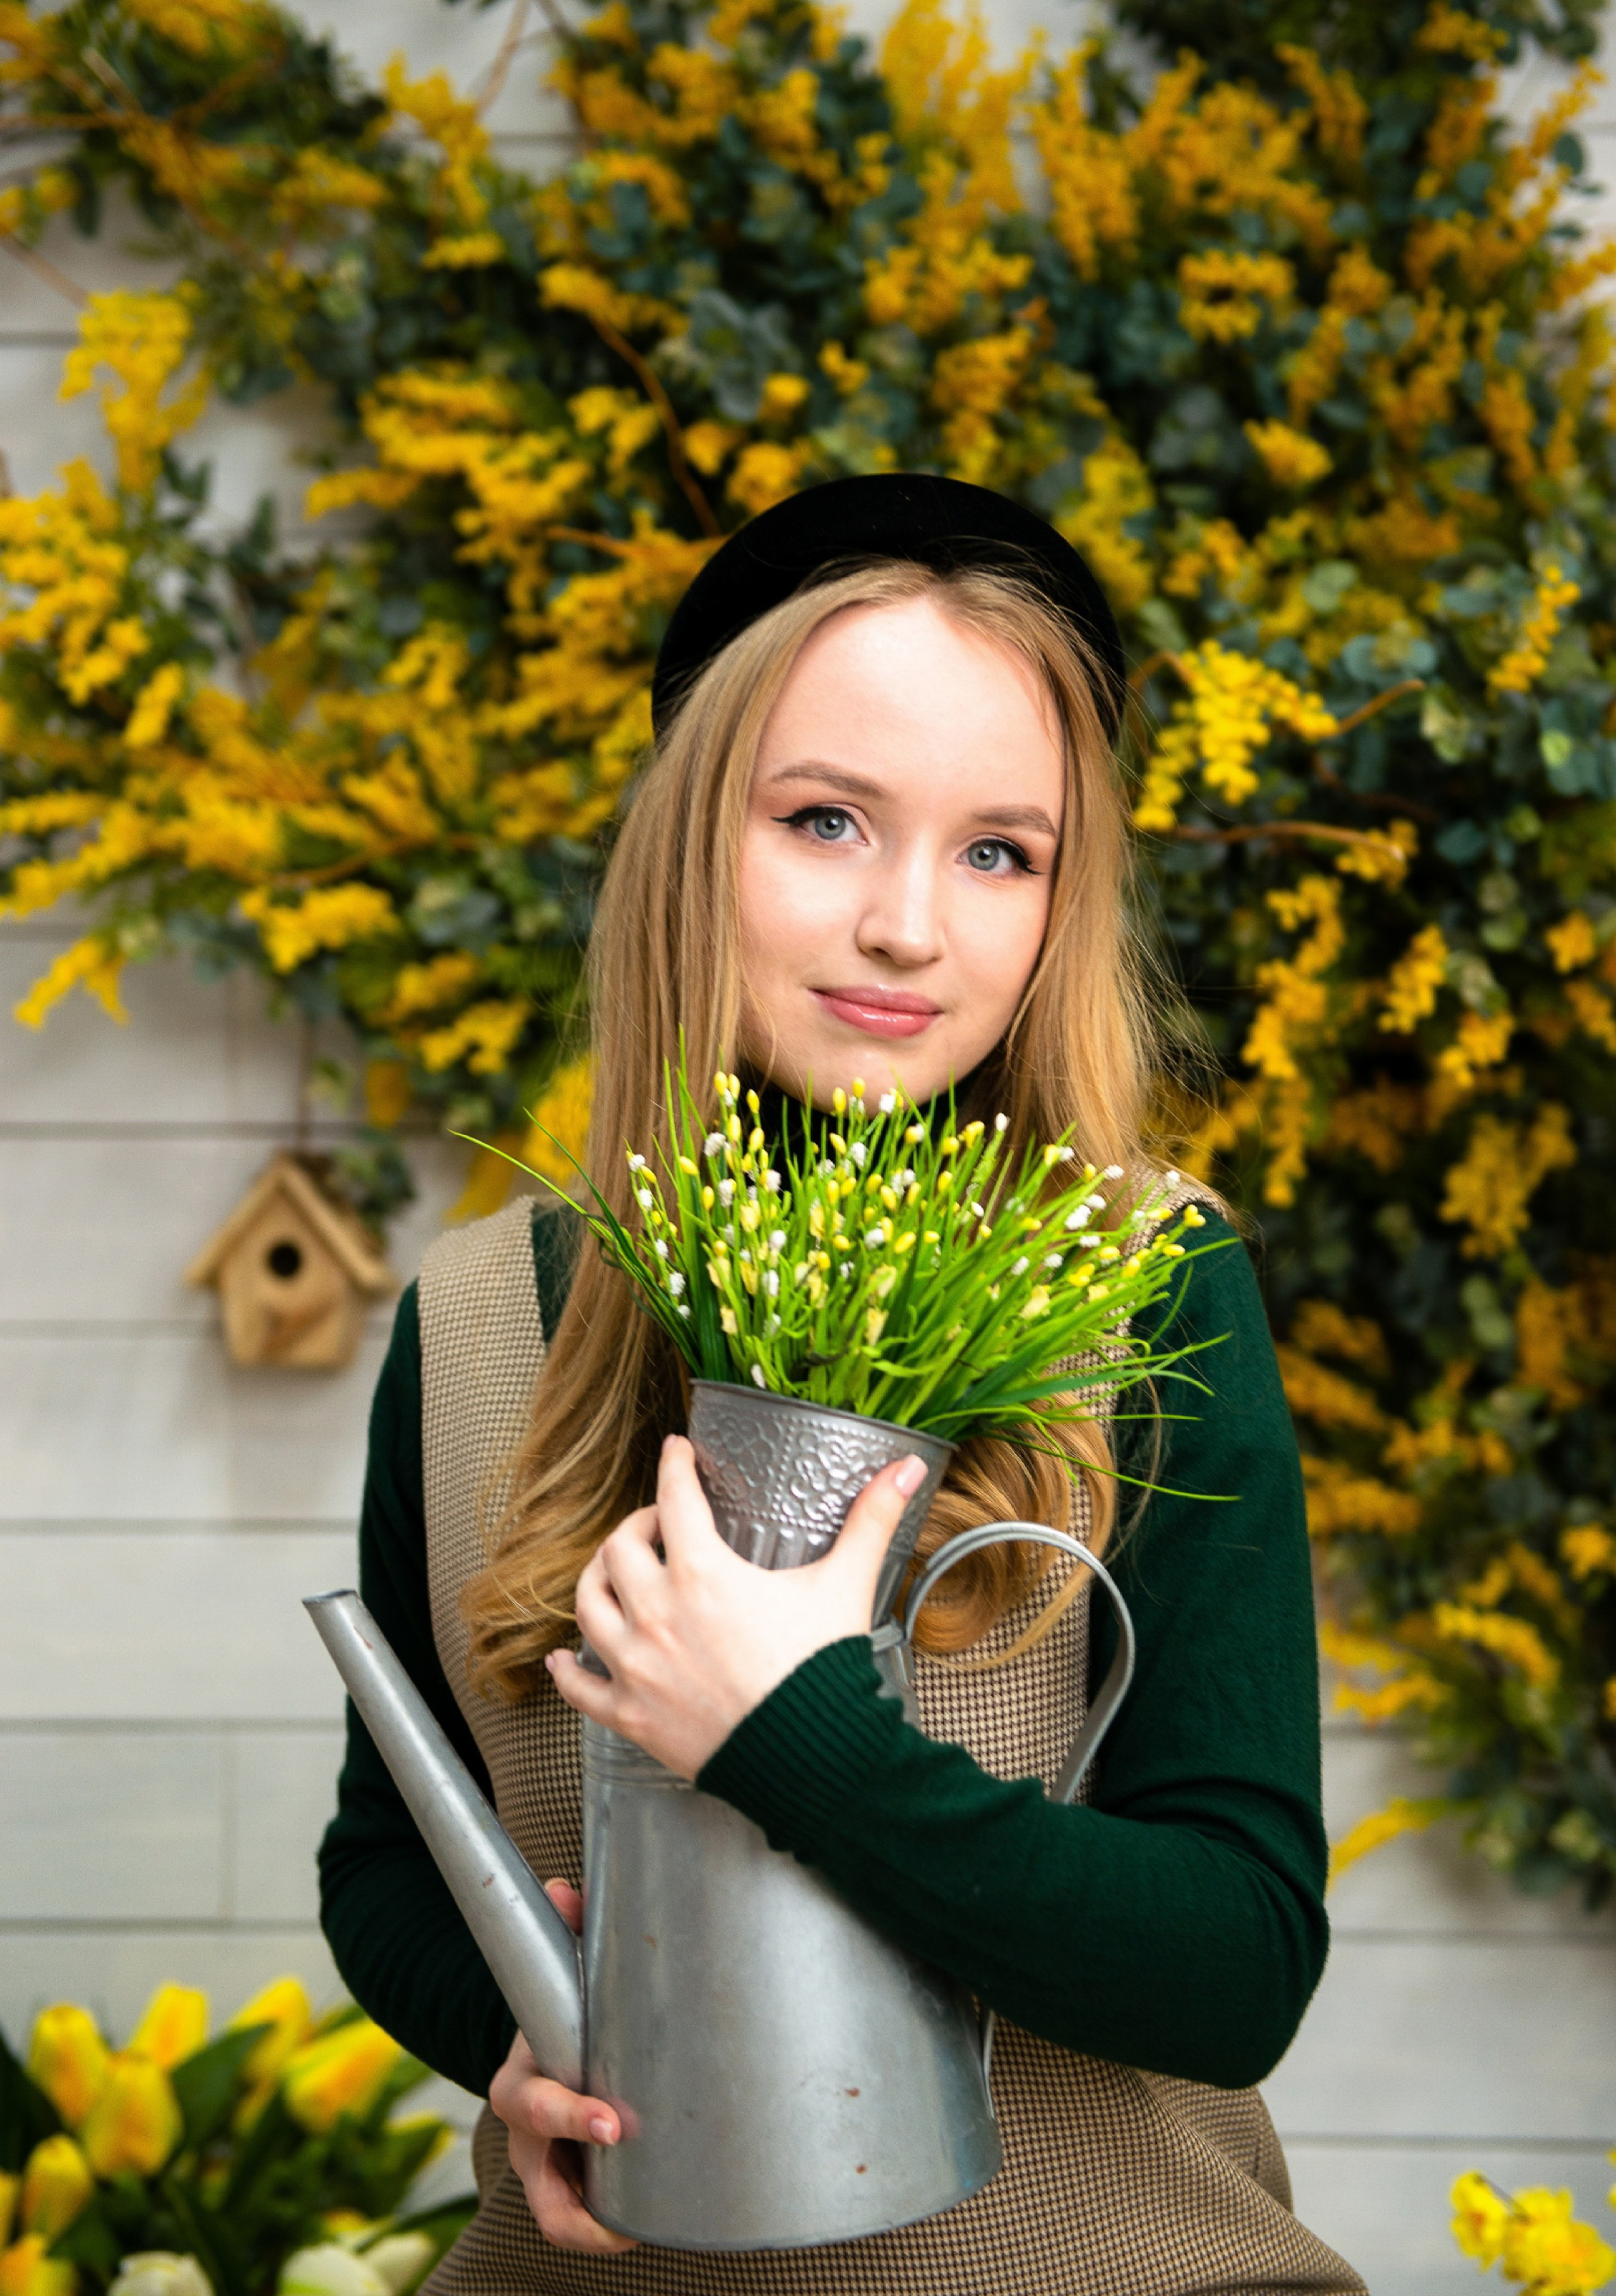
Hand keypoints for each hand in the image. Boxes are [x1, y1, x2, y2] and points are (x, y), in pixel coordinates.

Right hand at [488, 1881, 637, 2254]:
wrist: (546, 2055)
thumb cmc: (564, 2017)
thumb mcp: (562, 1976)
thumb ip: (568, 1933)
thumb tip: (563, 1889)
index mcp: (522, 2083)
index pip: (536, 2105)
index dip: (570, 2116)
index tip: (613, 2125)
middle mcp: (529, 2138)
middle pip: (543, 2186)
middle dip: (583, 2203)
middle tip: (635, 2209)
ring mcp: (548, 2172)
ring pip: (560, 2220)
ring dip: (600, 2231)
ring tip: (646, 2232)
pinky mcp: (573, 2191)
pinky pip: (584, 2223)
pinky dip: (613, 2231)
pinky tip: (654, 2224)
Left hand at [546, 1433, 926, 1778]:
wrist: (810, 1761)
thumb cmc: (820, 1675)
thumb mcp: (844, 1586)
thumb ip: (871, 1521)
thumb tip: (907, 1470)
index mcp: (703, 1575)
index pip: (675, 1499)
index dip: (674, 1466)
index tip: (676, 1452)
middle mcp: (657, 1615)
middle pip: (619, 1549)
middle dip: (638, 1526)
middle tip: (661, 1525)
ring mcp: (637, 1666)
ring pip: (588, 1605)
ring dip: (597, 1580)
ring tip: (615, 1572)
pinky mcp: (632, 1715)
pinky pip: (580, 1687)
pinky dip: (567, 1669)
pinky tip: (563, 1656)